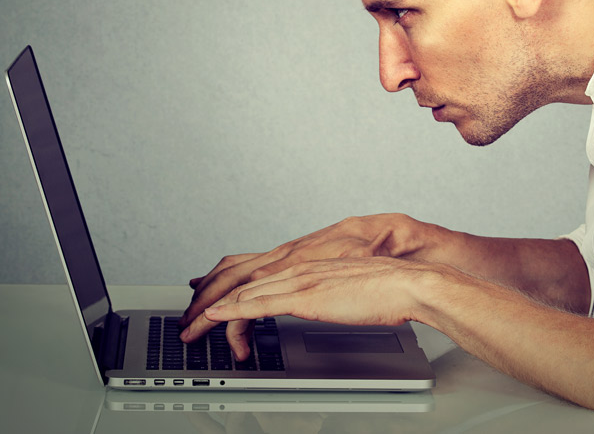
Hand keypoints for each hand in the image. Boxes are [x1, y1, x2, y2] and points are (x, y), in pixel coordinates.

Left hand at [179, 214, 424, 343]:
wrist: (405, 282)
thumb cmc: (385, 288)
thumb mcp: (348, 288)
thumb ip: (329, 292)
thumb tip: (323, 301)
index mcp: (305, 266)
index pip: (254, 274)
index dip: (225, 286)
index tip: (205, 298)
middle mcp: (297, 267)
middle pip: (240, 281)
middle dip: (208, 300)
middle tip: (188, 318)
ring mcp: (299, 279)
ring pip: (243, 292)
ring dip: (212, 311)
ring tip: (191, 327)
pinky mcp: (304, 295)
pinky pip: (258, 304)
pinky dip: (232, 311)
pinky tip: (215, 317)